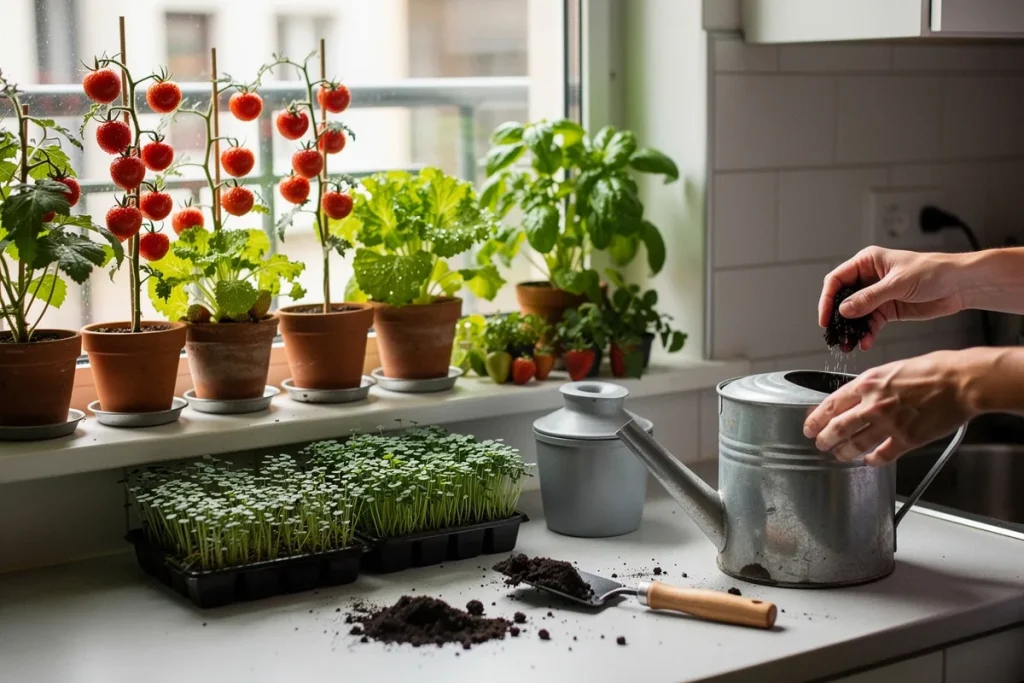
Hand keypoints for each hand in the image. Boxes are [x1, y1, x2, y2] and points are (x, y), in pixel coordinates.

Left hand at [803, 351, 974, 464]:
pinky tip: (870, 461)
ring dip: (843, 452)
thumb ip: (872, 385)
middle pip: (837, 427)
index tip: (809, 425)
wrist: (961, 381)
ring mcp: (889, 424)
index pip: (831, 404)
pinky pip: (882, 455)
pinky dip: (873, 460)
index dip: (816, 418)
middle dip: (824, 439)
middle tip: (820, 444)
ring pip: (855, 444)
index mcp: (868, 383)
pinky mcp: (907, 439)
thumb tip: (858, 396)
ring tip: (839, 455)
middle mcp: (873, 404)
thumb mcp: (892, 368)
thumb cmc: (933, 370)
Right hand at [818, 247, 963, 350]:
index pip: (837, 279)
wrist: (959, 285)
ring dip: (852, 330)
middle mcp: (869, 278)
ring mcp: (878, 295)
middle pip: (843, 299)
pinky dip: (867, 334)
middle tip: (835, 335)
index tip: (826, 317)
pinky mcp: (887, 310)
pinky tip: (866, 342)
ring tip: (849, 344)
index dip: (827, 298)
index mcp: (867, 262)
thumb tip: (844, 309)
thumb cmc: (933, 272)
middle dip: (839, 318)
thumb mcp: (897, 284)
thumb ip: (869, 297)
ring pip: (856, 315)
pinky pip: (871, 323)